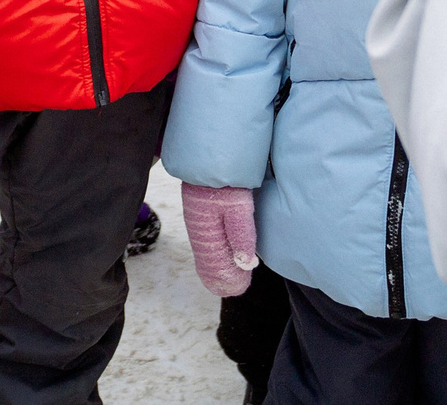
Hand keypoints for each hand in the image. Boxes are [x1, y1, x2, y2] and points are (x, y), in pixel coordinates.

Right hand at [179, 183, 257, 297]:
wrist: (212, 159)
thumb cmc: (226, 183)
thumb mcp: (238, 209)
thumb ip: (242, 235)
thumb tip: (247, 265)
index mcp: (205, 234)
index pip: (212, 266)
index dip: (224, 279)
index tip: (237, 288)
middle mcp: (199, 232)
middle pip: (208, 262)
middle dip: (221, 275)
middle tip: (236, 287)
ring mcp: (199, 224)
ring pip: (208, 252)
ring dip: (220, 265)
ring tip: (234, 277)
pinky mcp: (203, 217)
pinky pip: (208, 242)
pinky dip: (217, 253)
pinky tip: (226, 257)